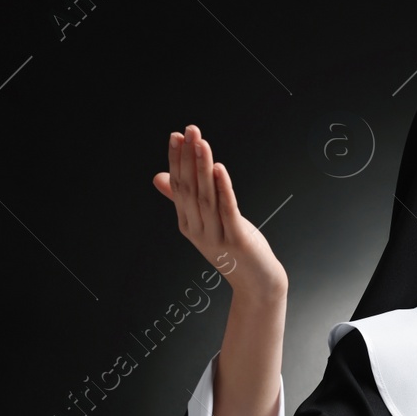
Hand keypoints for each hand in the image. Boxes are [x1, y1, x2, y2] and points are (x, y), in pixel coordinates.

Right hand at [153, 125, 287, 298]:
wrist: (257, 284)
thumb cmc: (234, 251)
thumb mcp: (206, 223)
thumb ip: (184, 200)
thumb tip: (159, 177)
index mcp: (188, 224)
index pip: (178, 187)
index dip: (177, 161)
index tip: (176, 136)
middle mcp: (198, 230)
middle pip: (189, 189)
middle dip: (188, 158)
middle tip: (188, 131)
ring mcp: (216, 237)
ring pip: (206, 197)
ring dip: (203, 167)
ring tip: (202, 143)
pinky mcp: (236, 241)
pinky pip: (227, 210)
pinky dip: (223, 189)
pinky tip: (220, 169)